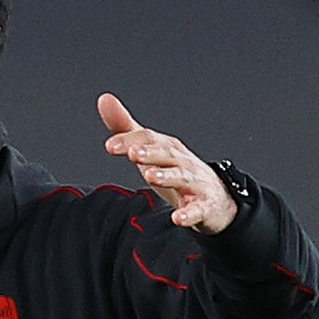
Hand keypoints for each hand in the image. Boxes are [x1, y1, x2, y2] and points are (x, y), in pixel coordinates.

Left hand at [100, 94, 235, 232]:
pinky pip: (197, 209)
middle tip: (133, 154)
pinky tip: (177, 218)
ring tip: (151, 177)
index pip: (149, 139)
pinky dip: (189, 213)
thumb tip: (104, 99)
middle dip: (151, 153)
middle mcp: (182, 162)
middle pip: (167, 154)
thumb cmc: (175, 170)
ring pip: (182, 177)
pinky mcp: (204, 206)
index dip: (130, 141)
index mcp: (167, 148)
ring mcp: (195, 183)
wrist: (214, 199)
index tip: (110, 146)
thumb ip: (126, 129)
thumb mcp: (149, 150)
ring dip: (167, 176)